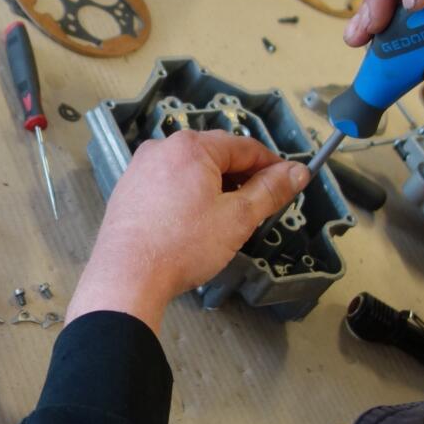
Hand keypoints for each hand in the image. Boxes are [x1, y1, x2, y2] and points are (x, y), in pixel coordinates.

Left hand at [68, 130, 309, 332]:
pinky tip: (194, 224)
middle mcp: (162, 149)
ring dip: (215, 188)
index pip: (244, 147)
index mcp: (191, 147)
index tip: (288, 182)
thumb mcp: (237, 218)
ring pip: (191, 171)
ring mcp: (141, 169)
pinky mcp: (128, 191)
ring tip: (227, 220)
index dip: (271, 165)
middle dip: (242, 178)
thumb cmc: (181, 246)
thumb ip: (270, 191)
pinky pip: (169, 184)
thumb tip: (296, 172)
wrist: (127, 277)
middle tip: (260, 206)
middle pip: (216, 156)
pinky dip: (188, 197)